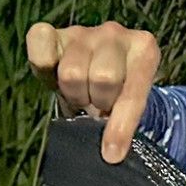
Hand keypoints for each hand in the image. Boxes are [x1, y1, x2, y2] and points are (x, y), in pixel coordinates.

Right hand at [26, 21, 159, 162]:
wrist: (101, 65)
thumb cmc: (118, 88)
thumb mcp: (129, 100)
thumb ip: (123, 116)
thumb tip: (109, 154)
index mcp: (145, 49)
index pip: (133, 94)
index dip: (120, 127)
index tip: (112, 154)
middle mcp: (116, 33)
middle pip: (102, 78)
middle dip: (97, 101)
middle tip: (97, 104)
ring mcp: (84, 30)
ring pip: (72, 73)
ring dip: (74, 93)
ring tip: (81, 92)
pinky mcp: (53, 31)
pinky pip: (40, 47)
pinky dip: (42, 66)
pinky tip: (53, 75)